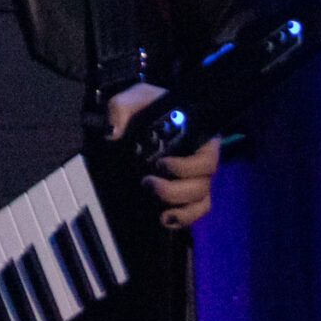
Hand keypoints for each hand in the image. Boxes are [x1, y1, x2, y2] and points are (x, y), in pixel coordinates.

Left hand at [106, 82, 220, 228]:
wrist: (136, 118)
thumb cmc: (144, 107)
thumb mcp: (133, 100)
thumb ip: (122, 108)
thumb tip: (113, 133)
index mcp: (198, 136)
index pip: (208, 157)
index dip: (188, 167)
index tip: (161, 164)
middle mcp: (201, 159)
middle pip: (202, 184)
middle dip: (175, 190)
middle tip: (147, 183)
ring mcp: (195, 178)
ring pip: (201, 201)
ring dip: (180, 208)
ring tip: (156, 208)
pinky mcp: (185, 194)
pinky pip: (195, 212)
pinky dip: (183, 219)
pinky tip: (165, 220)